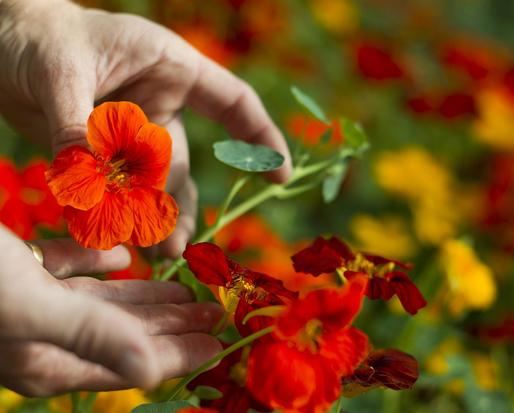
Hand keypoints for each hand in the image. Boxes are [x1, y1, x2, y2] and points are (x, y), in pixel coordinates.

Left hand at [0, 0, 291, 256]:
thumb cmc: (36, 37)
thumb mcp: (60, 74)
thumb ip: (78, 127)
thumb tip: (89, 182)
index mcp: (169, 68)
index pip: (232, 101)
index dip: (261, 137)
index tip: (281, 175)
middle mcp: (158, 103)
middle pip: (183, 161)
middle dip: (180, 204)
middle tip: (173, 244)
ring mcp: (132, 130)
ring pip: (154, 183)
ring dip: (156, 218)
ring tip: (158, 253)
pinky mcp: (105, 152)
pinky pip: (120, 189)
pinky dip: (120, 214)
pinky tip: (118, 238)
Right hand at [0, 226, 223, 395]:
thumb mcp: (32, 308)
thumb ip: (92, 335)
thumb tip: (151, 371)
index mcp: (49, 359)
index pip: (132, 362)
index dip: (178, 354)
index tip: (218, 345)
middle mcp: (44, 337)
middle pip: (125, 333)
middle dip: (174, 324)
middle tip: (216, 313)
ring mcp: (31, 303)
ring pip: (103, 303)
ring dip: (147, 295)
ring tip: (187, 291)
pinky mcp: (19, 269)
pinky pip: (69, 268)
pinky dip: (98, 264)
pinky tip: (123, 257)